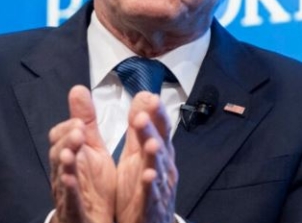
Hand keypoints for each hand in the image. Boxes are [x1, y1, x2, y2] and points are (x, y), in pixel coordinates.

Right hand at [49, 86, 116, 222]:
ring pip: (60, 177)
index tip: (81, 122)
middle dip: (67, 141)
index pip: (61, 138)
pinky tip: (71, 180)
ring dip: (65, 164)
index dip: (69, 129)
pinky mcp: (74, 213)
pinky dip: (69, 191)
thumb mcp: (92, 150)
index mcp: (71, 158)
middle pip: (58, 155)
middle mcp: (64, 174)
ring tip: (70, 152)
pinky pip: (70, 202)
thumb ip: (85, 121)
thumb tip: (78, 89)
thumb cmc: (91, 186)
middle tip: (79, 130)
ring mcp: (67, 194)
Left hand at [115, 92, 177, 222]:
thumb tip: (145, 94)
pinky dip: (151, 186)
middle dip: (153, 130)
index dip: (157, 113)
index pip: (160, 128)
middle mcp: (163, 167)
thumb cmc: (142, 185)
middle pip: (159, 145)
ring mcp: (159, 187)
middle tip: (144, 115)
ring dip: (155, 156)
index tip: (151, 96)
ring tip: (151, 143)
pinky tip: (148, 176)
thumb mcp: (138, 153)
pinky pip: (152, 195)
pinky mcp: (151, 206)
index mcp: (158, 152)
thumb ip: (139, 126)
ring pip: (158, 169)